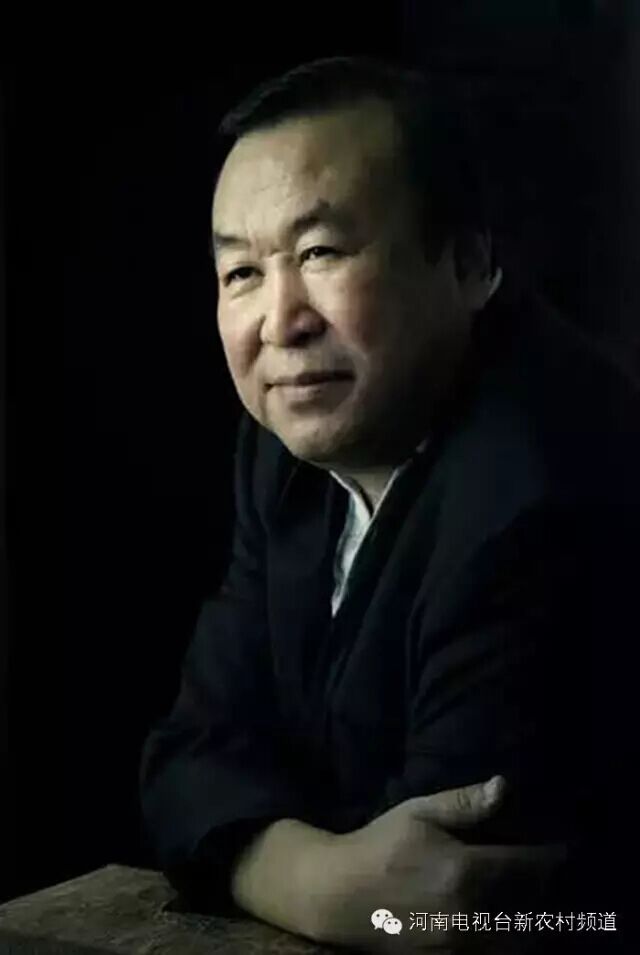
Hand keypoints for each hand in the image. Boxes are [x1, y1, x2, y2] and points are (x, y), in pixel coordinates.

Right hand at [311, 776, 565, 952]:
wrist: (337, 895)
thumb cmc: (379, 845)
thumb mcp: (419, 812)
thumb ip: (465, 804)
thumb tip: (504, 786)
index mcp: (464, 871)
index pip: (528, 867)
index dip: (551, 858)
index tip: (562, 848)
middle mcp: (469, 914)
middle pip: (530, 906)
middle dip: (543, 889)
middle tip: (547, 873)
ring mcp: (459, 945)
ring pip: (516, 937)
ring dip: (530, 918)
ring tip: (530, 899)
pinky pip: (493, 953)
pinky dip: (506, 939)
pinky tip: (502, 922)